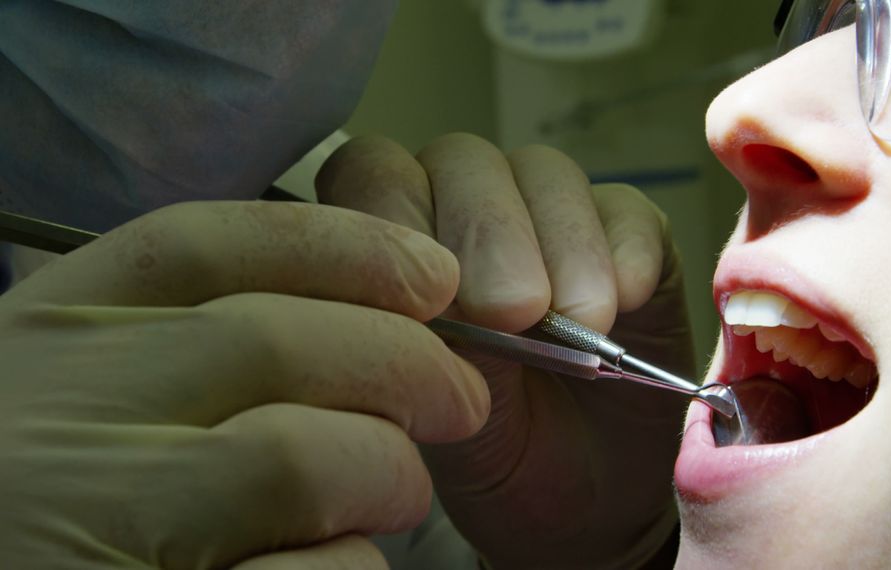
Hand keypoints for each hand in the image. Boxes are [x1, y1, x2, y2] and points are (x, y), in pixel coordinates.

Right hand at [0, 201, 488, 567]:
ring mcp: (85, 522)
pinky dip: (352, 567)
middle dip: (407, 363)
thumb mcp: (79, 401)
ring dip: (388, 474)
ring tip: (400, 496)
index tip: (433, 273)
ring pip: (304, 459)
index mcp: (38, 337)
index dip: (344, 246)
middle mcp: (49, 417)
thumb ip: (178, 348)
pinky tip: (333, 566)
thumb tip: (376, 309)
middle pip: (274, 341)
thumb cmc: (55, 509)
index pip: (200, 246)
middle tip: (460, 398)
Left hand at [317, 133, 694, 568]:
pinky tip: (625, 303)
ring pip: (544, 171)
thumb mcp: (429, 406)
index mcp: (394, 244)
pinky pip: (628, 210)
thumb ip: (414, 333)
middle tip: (513, 314)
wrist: (578, 500)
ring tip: (580, 323)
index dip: (391, 215)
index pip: (371, 172)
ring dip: (564, 244)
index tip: (426, 302)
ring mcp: (551, 216)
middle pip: (462, 160)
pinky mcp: (628, 236)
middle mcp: (466, 211)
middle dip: (488, 233)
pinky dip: (625, 251)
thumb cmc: (487, 452)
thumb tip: (429, 289)